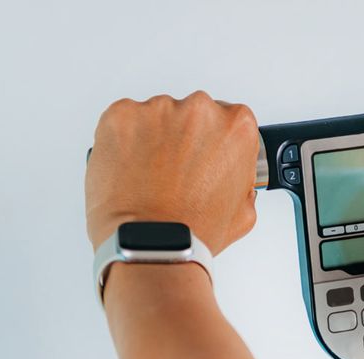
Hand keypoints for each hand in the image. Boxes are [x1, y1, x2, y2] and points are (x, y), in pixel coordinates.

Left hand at [85, 91, 259, 254]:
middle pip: (193, 113)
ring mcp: (158, 110)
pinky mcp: (121, 115)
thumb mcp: (243, 212)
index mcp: (235, 127)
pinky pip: (123, 120)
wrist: (148, 242)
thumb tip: (232, 177)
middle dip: (184, 138)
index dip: (215, 142)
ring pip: (156, 116)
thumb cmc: (190, 230)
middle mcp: (199, 110)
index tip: (205, 157)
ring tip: (148, 176)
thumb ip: (243, 181)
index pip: (230, 118)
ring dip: (153, 139)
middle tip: (175, 172)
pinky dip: (123, 140)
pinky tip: (129, 169)